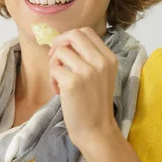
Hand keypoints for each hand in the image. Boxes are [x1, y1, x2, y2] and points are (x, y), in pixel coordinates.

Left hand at [48, 27, 118, 148]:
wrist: (96, 130)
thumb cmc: (94, 104)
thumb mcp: (100, 76)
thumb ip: (88, 58)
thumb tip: (63, 42)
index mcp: (109, 58)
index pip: (86, 32)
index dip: (69, 37)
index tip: (63, 50)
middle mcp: (100, 62)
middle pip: (72, 35)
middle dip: (58, 43)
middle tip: (54, 58)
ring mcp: (87, 71)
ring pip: (60, 52)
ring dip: (53, 65)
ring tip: (59, 81)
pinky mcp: (72, 82)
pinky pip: (53, 69)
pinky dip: (52, 79)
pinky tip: (59, 92)